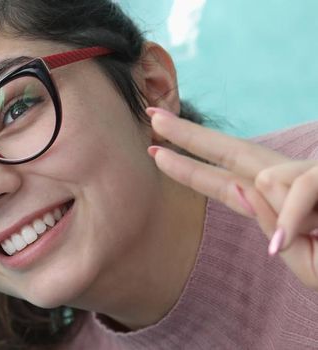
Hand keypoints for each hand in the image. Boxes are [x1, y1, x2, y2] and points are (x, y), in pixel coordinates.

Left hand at [146, 107, 317, 289]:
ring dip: (285, 216)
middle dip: (188, 135)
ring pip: (266, 180)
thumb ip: (271, 225)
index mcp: (277, 204)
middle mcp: (291, 183)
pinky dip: (292, 218)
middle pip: (231, 151)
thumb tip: (244, 186)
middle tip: (149, 115)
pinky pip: (299, 190)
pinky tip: (290, 240)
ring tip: (317, 234)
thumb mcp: (302, 259)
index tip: (154, 151)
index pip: (223, 181)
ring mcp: (312, 176)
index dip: (188, 167)